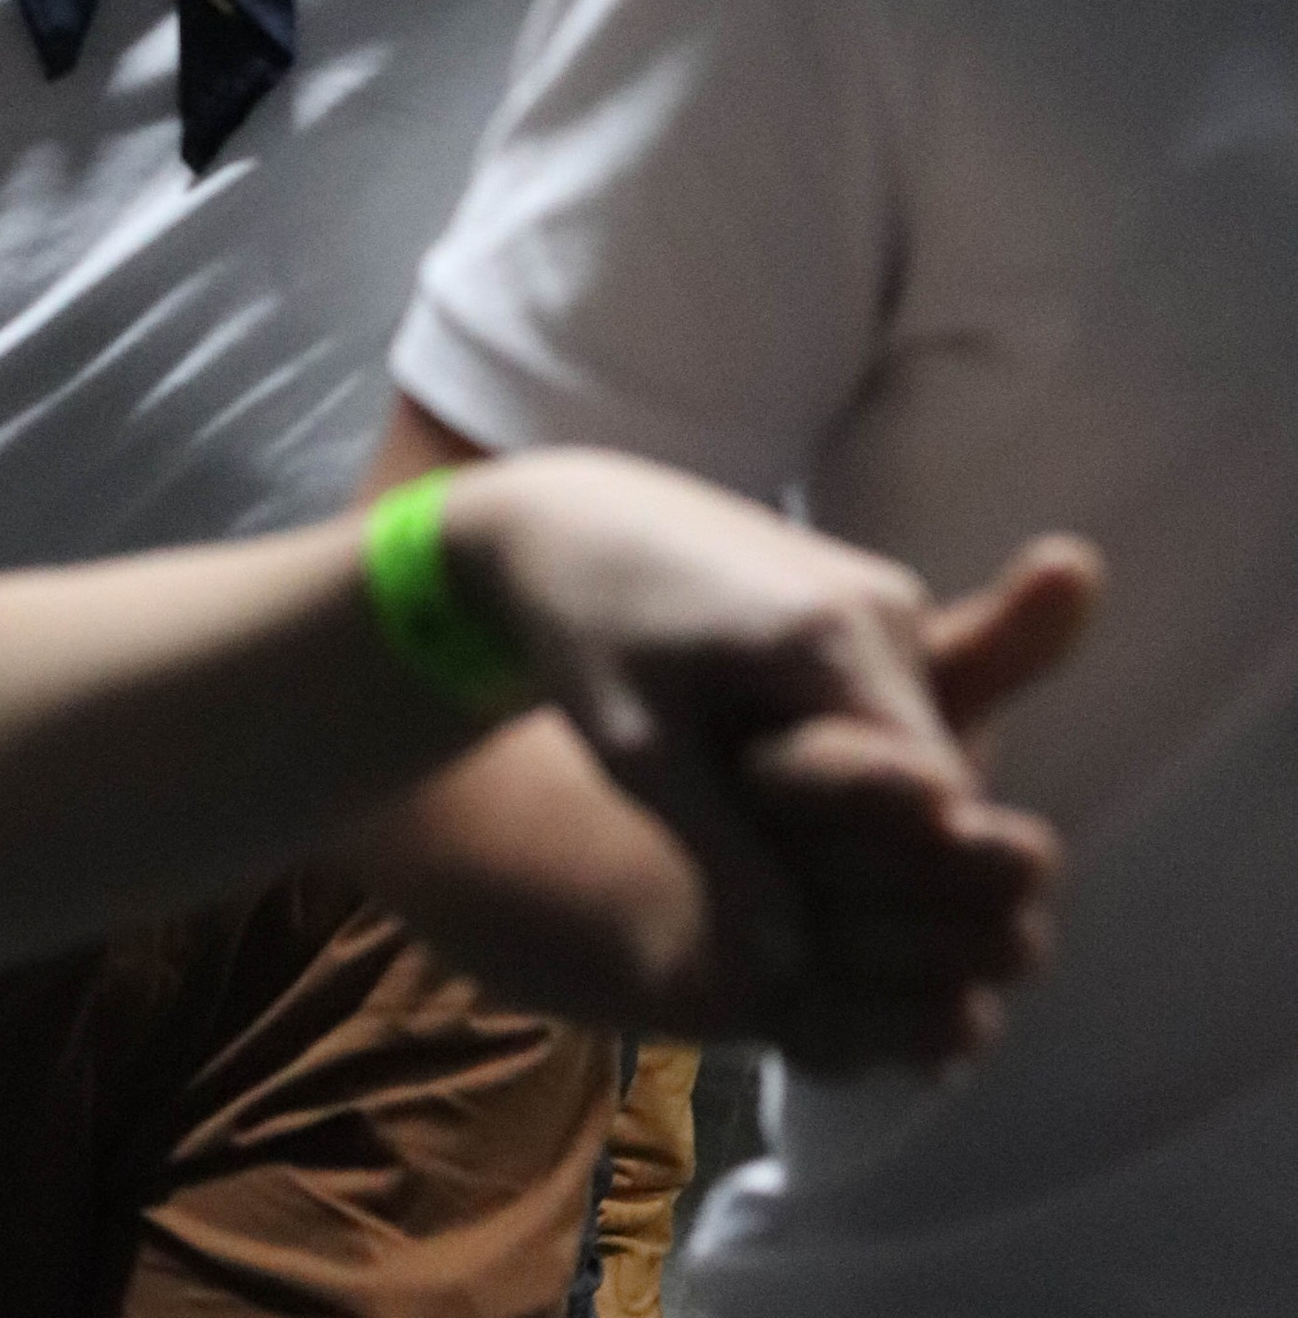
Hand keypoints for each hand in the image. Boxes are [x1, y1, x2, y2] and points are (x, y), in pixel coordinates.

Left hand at [441, 450, 1099, 1068]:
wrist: (562, 519)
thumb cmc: (582, 631)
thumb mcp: (633, 751)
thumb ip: (720, 858)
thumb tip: (788, 976)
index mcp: (836, 635)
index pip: (931, 805)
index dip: (873, 867)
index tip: (784, 873)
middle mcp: (887, 604)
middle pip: (933, 780)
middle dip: (866, 837)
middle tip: (751, 837)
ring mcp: (885, 594)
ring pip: (915, 751)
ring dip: (855, 796)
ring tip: (739, 784)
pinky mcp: (867, 596)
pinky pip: (893, 711)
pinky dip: (845, 753)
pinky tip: (756, 754)